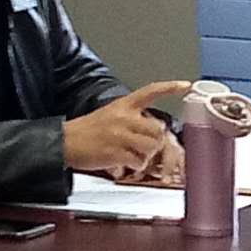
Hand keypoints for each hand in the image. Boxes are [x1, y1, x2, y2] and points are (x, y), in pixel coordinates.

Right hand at [63, 80, 192, 175]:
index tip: (185, 85)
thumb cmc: (87, 131)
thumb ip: (132, 119)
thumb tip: (154, 131)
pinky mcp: (115, 152)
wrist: (64, 142)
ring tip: (135, 156)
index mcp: (122, 105)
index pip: (150, 91)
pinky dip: (137, 166)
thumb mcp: (109, 115)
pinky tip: (126, 163)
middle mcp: (123, 117)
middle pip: (158, 129)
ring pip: (151, 146)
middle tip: (146, 147)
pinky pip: (139, 161)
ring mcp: (119, 135)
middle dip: (156, 141)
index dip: (169, 87)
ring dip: (147, 155)